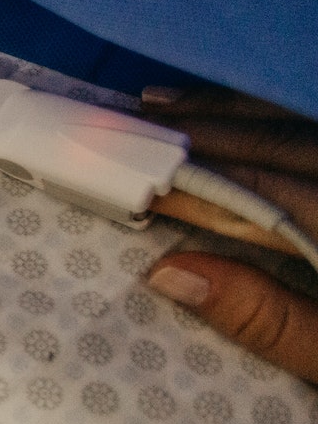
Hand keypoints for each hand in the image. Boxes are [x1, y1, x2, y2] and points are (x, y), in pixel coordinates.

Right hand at [142, 86, 317, 382]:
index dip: (193, 170)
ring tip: (170, 104)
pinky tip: (252, 115)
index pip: (269, 186)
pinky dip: (287, 117)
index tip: (125, 164)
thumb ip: (268, 319)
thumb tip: (166, 272)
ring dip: (243, 113)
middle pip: (290, 141)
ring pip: (313, 121)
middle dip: (205, 129)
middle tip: (125, 124)